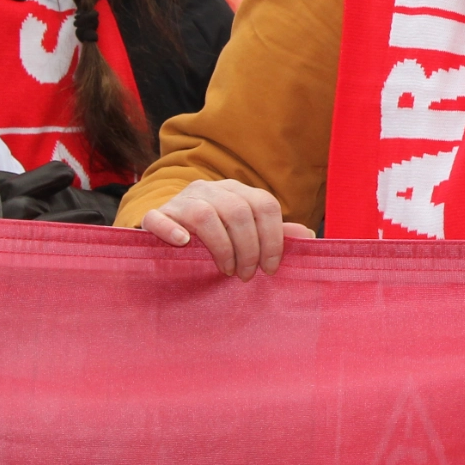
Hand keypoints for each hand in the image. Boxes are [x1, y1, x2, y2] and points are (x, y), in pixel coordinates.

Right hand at [140, 179, 314, 279]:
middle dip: (248, 248)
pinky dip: (171, 230)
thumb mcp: (246, 233)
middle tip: (246, 275)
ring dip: (221, 246)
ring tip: (226, 270)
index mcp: (237, 191)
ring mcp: (181, 199)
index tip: (270, 268)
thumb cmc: (214, 236)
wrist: (166, 231)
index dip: (273, 238)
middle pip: (238, 211)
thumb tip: (309, 235)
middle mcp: (210, 189)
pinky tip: (184, 244)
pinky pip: (159, 217)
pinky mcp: (156, 214)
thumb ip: (274, 234)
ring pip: (205, 214)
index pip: (264, 204)